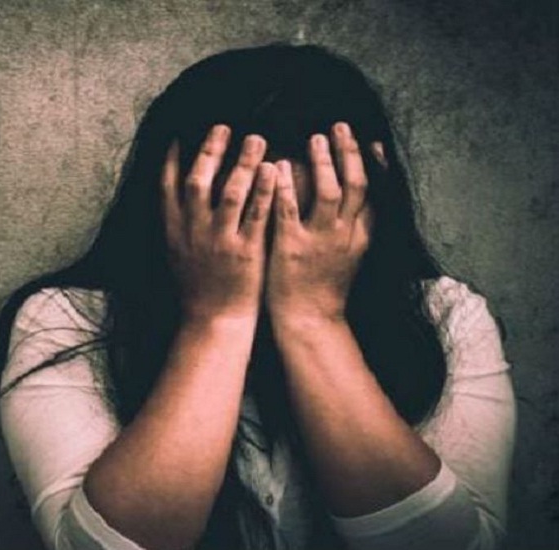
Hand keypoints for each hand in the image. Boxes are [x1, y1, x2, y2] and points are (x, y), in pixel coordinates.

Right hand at [161, 125, 276, 323]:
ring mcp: (219, 240)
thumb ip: (176, 223)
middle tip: (224, 127)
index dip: (172, 159)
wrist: (213, 321)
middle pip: (198, 181)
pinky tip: (273, 170)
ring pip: (230, 192)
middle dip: (210, 150)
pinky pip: (256, 214)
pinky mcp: (245, 251)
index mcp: (173, 231)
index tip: (180, 136)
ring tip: (256, 138)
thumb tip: (174, 195)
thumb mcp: (176, 254)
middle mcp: (193, 231)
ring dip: (242, 162)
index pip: (167, 187)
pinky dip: (264, 190)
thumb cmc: (197, 288)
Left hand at [265, 122, 384, 326]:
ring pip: (330, 193)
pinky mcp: (293, 248)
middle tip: (340, 127)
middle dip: (349, 153)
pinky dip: (287, 187)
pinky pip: (290, 211)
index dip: (374, 166)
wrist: (309, 322)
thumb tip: (354, 199)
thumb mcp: (350, 256)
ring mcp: (320, 241)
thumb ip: (354, 226)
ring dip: (324, 162)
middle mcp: (345, 235)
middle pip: (356, 185)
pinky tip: (278, 166)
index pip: (375, 194)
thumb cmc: (324, 288)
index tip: (372, 141)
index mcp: (360, 236)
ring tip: (316, 138)